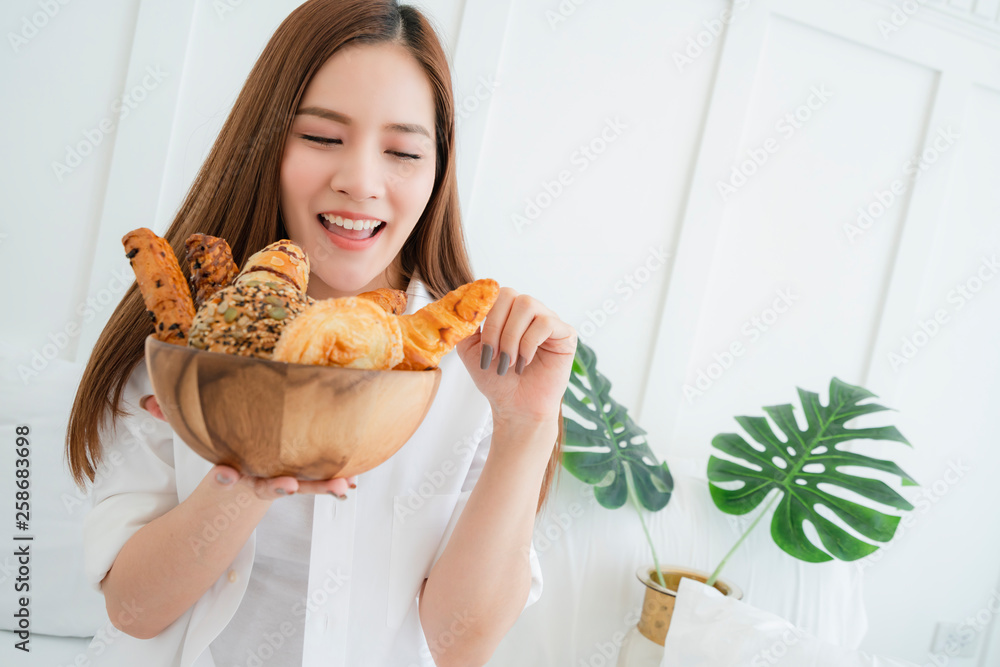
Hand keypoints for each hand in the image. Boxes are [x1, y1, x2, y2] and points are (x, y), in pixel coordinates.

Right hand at [139, 394, 356, 500]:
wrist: (238, 482)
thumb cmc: (220, 447)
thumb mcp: (193, 432)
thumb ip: (170, 416)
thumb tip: (145, 401)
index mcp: (232, 471)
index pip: (226, 477)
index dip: (225, 478)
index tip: (224, 475)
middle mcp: (257, 479)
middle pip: (266, 486)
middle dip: (276, 487)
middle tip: (288, 486)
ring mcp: (280, 480)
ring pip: (301, 486)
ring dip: (319, 486)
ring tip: (340, 487)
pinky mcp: (301, 476)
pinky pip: (318, 480)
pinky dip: (332, 482)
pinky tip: (350, 484)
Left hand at [455, 287, 576, 427]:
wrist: (515, 407)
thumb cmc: (496, 380)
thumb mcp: (470, 349)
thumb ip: (465, 324)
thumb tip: (461, 304)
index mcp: (508, 311)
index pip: (495, 291)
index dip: (483, 311)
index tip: (476, 335)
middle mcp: (529, 311)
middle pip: (510, 294)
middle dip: (495, 326)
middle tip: (493, 354)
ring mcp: (548, 320)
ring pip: (527, 305)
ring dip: (511, 337)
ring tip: (508, 362)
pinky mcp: (565, 333)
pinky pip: (545, 323)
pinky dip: (529, 344)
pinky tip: (524, 363)